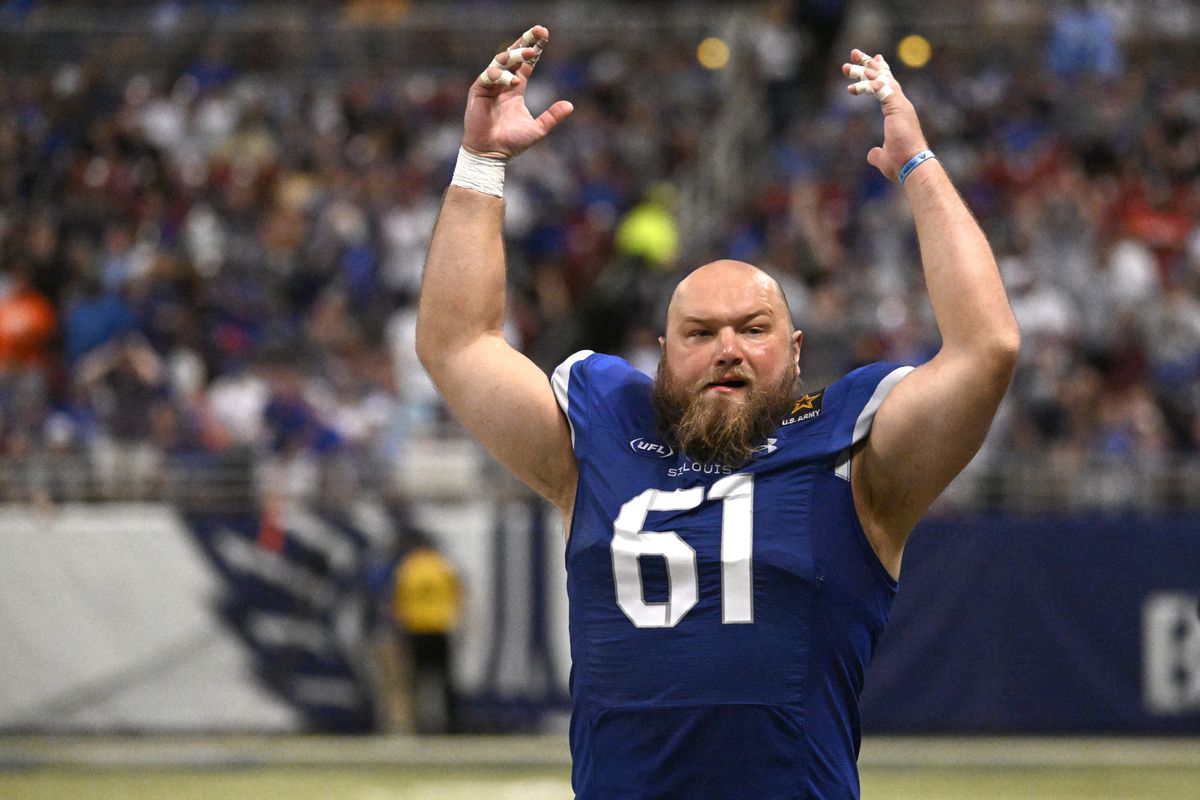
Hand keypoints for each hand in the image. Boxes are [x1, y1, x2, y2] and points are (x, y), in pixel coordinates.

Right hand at [462, 25, 574, 159]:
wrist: (492, 153)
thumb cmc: (511, 142)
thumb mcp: (538, 129)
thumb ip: (552, 117)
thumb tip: (570, 105)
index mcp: (515, 88)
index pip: (526, 63)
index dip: (535, 49)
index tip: (545, 36)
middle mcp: (502, 83)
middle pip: (514, 55)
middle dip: (526, 41)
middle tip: (540, 30)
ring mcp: (490, 85)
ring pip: (501, 61)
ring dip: (516, 54)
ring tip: (531, 51)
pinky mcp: (478, 91)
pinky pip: (488, 76)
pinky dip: (502, 76)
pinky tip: (514, 81)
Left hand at [843, 49, 928, 180]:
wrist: (912, 165)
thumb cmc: (901, 163)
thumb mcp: (884, 158)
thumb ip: (877, 153)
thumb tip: (871, 154)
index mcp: (899, 111)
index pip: (887, 86)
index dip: (877, 73)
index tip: (868, 62)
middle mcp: (901, 103)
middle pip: (884, 76)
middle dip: (868, 63)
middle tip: (854, 53)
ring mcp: (901, 104)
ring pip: (880, 80)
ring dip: (862, 72)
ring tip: (846, 67)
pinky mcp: (897, 107)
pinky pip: (880, 90)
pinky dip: (867, 85)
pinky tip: (854, 86)